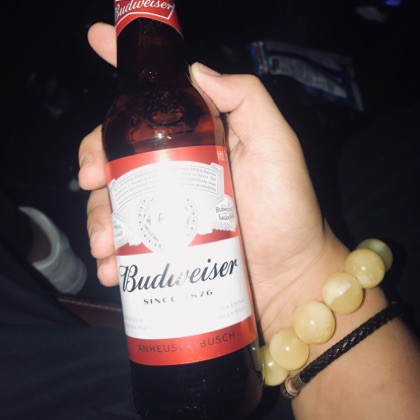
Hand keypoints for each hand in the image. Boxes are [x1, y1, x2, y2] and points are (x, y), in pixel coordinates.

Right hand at [79, 23, 348, 340]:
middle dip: (95, 156)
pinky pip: (126, 239)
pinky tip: (110, 267)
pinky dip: (110, 252)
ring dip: (98, 215)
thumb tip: (197, 70)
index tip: (95, 40)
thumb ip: (247, 101)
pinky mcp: (165, 241)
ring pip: (116, 197)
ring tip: (105, 244)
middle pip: (119, 148)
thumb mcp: (277, 147)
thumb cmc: (287, 211)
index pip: (158, 97)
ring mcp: (169, 206)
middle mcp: (179, 167)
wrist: (287, 274)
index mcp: (201, 138)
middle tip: (91, 178)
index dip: (126, 70)